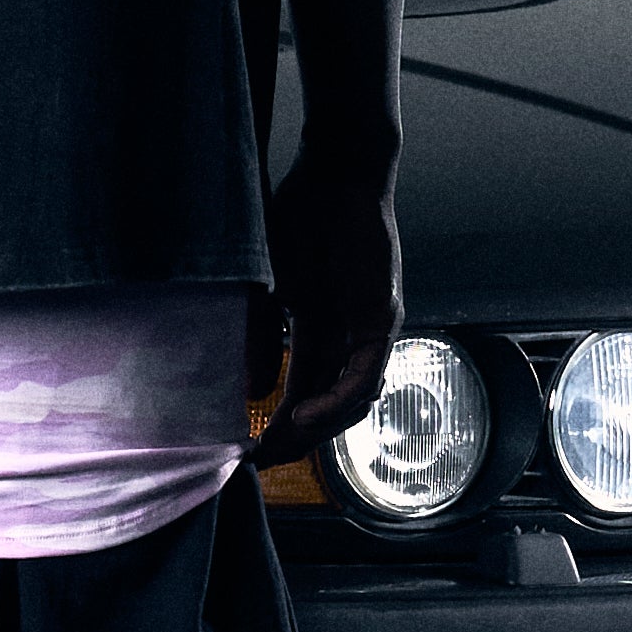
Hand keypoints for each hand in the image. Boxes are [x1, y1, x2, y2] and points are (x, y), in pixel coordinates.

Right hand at [259, 168, 402, 459]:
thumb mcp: (268, 287)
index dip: (280, 423)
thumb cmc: (301, 214)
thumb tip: (253, 391)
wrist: (335, 169)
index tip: (249, 450)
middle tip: (263, 461)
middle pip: (332, 406)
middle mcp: (352, 335)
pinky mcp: (382, 317)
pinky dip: (336, 402)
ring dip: (318, 428)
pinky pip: (364, 375)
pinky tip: (303, 416)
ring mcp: (371, 329)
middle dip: (298, 439)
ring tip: (280, 443)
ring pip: (354, 399)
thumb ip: (259, 338)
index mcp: (324, 327)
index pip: (305, 390)